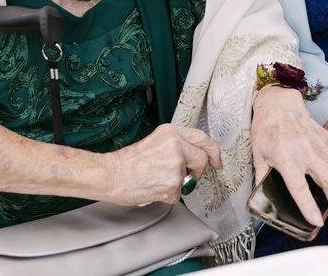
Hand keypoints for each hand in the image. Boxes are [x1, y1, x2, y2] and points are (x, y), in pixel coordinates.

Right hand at [101, 123, 220, 205]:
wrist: (111, 174)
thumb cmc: (128, 161)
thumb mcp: (156, 141)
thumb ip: (177, 145)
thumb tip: (195, 155)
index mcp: (172, 133)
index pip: (202, 139)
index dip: (213, 151)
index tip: (216, 161)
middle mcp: (176, 146)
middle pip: (202, 159)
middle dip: (197, 171)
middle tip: (185, 175)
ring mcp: (175, 165)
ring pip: (190, 179)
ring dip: (178, 184)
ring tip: (158, 179)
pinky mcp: (172, 184)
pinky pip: (179, 193)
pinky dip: (168, 195)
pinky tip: (154, 188)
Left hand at [251, 86, 327, 223]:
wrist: (279, 103)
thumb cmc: (267, 129)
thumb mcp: (257, 155)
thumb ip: (262, 178)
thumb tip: (263, 200)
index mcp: (284, 156)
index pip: (299, 186)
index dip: (308, 206)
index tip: (317, 222)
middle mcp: (305, 150)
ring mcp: (320, 143)